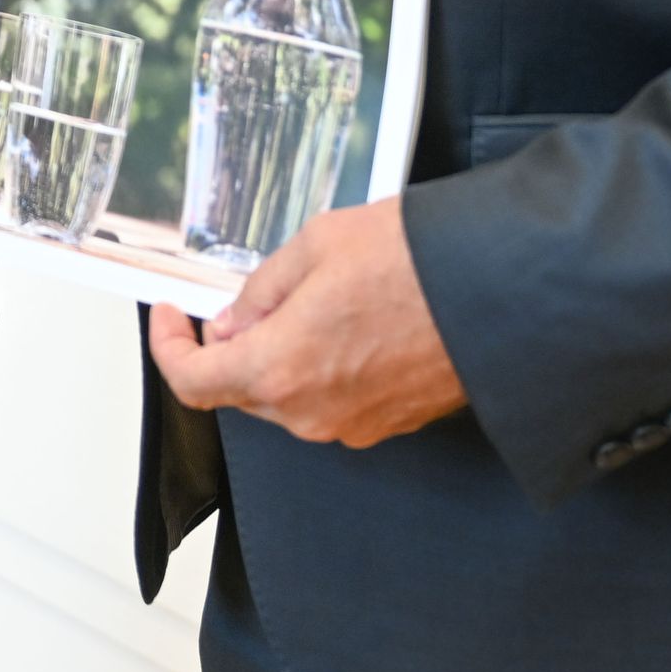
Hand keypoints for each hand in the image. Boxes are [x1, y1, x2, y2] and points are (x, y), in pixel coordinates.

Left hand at [145, 196, 464, 446]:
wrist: (502, 291)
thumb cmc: (415, 262)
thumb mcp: (314, 246)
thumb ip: (260, 290)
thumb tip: (235, 320)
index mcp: (281, 370)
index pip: (193, 384)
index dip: (168, 348)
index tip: (171, 317)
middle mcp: (313, 413)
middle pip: (241, 390)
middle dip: (231, 346)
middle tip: (244, 299)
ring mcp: (353, 425)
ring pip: (288, 397)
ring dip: (279, 357)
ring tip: (309, 300)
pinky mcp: (389, 423)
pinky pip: (331, 401)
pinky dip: (321, 369)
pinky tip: (345, 323)